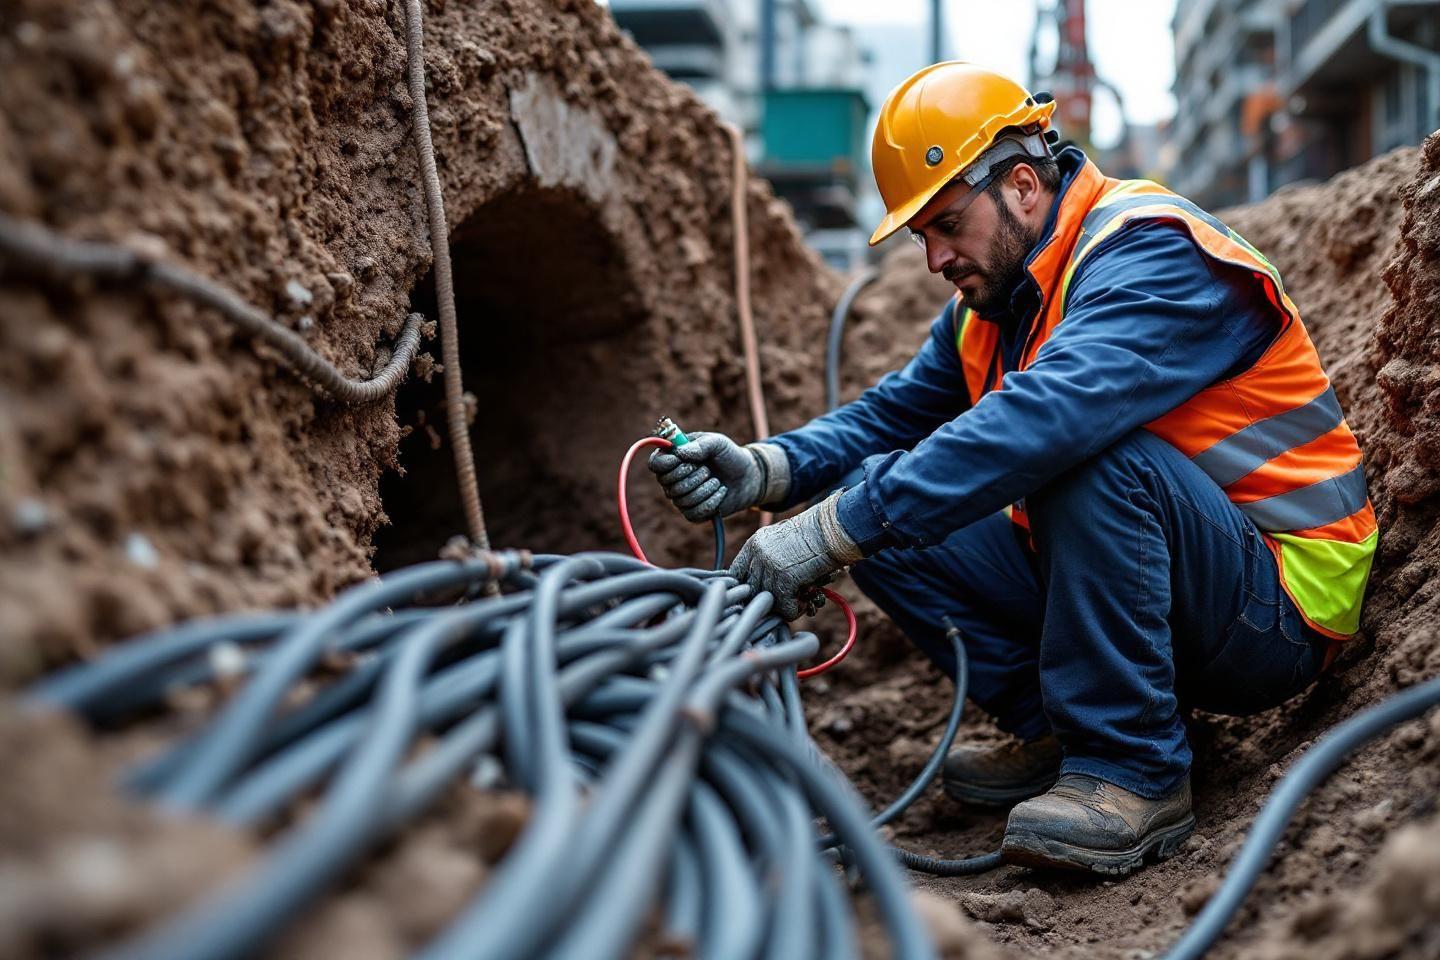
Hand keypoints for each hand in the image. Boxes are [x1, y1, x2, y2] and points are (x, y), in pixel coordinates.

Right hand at [648, 432, 787, 521]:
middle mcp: (672, 479)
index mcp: (673, 458)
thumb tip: (680, 453)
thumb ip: (700, 445)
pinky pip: (694, 512)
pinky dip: (711, 501)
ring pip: (682, 499)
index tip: (681, 458)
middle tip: (706, 468)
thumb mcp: (717, 443)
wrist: (748, 477)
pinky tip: (720, 492)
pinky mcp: (693, 513)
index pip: (655, 464)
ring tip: (717, 481)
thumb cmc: (729, 456)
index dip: (666, 463)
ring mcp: (681, 498)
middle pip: (667, 483)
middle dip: (691, 475)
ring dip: (704, 488)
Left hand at [728, 491, 861, 619]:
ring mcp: (770, 567)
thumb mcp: (782, 539)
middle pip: (751, 590)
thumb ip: (768, 557)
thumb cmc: (813, 534)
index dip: (747, 588)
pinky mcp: (786, 579)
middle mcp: (758, 555)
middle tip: (782, 602)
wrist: (832, 529)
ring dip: (783, 607)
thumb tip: (764, 586)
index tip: (758, 595)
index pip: (735, 574)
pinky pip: (785, 608)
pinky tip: (805, 604)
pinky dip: (795, 611)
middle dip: (766, 600)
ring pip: (768, 601)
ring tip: (799, 601)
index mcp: (754, 544)